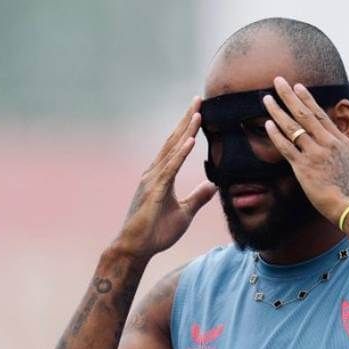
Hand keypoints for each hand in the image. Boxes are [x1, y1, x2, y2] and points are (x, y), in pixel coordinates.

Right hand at [113, 96, 217, 259]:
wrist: (135, 248)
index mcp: (161, 176)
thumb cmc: (156, 232)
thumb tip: (212, 186)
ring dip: (185, 131)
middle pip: (173, 140)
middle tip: (198, 99)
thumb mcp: (184, 213)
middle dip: (187, 120)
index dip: (188, 128)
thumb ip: (197, 198)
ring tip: (198, 113)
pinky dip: (180, 154)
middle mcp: (155, 172)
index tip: (199, 110)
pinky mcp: (154, 191)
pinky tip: (190, 141)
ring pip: (171, 150)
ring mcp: (152, 180)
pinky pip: (170, 169)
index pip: (177, 146)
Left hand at [262, 77, 348, 224]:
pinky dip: (276, 135)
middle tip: (278, 81)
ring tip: (266, 99)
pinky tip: (267, 124)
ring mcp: (315, 154)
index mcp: (342, 142)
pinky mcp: (304, 168)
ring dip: (277, 111)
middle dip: (289, 96)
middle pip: (305, 114)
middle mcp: (328, 143)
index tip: (298, 87)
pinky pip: (286, 147)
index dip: (307, 100)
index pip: (321, 115)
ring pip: (293, 127)